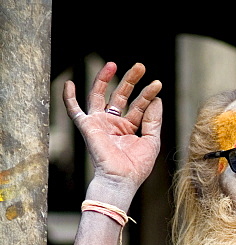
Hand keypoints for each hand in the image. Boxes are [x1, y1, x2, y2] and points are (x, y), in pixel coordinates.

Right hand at [63, 61, 161, 192]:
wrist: (120, 180)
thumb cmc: (136, 167)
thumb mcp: (152, 141)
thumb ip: (154, 120)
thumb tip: (157, 99)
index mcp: (129, 128)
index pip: (139, 106)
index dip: (148, 94)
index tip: (157, 84)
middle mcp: (113, 124)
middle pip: (120, 95)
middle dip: (130, 80)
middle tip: (140, 66)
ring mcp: (100, 124)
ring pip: (99, 95)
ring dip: (105, 79)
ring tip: (114, 64)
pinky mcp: (88, 127)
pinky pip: (74, 110)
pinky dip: (69, 98)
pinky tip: (69, 83)